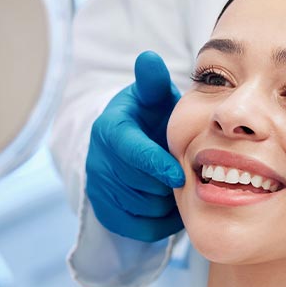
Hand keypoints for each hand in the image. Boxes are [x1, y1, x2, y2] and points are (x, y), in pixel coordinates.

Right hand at [86, 50, 184, 240]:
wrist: (131, 146)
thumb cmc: (150, 118)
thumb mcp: (153, 97)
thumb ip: (153, 82)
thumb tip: (149, 58)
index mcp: (110, 130)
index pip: (130, 152)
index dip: (155, 165)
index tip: (179, 175)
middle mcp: (98, 160)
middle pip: (139, 185)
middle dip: (166, 184)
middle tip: (187, 177)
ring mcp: (99, 188)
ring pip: (141, 209)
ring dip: (166, 203)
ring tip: (177, 188)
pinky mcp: (104, 212)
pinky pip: (138, 228)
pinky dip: (160, 222)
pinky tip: (169, 205)